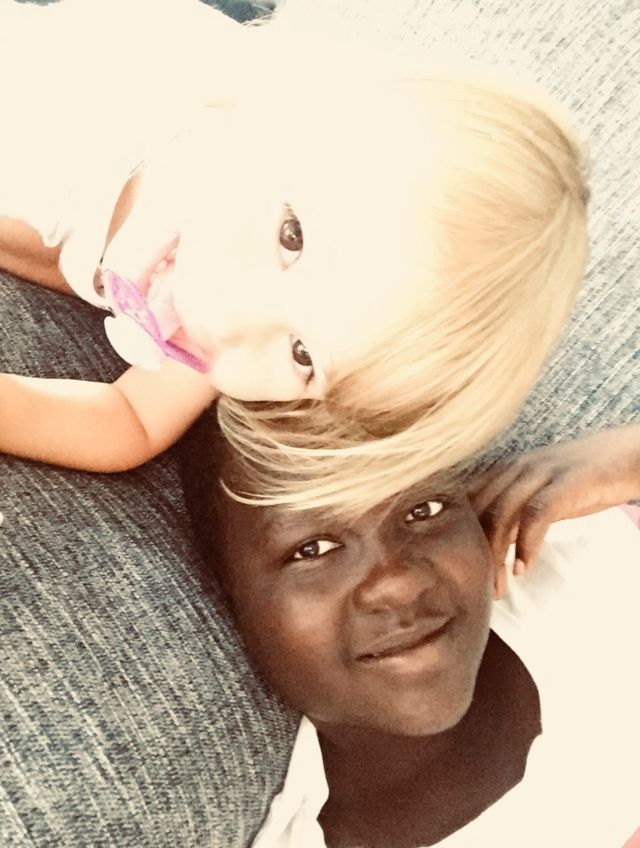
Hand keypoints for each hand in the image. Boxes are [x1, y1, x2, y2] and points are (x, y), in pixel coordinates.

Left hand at [469, 425, 639, 575]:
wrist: (628, 457)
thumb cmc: (581, 481)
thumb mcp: (538, 492)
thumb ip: (512, 510)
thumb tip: (491, 544)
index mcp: (504, 469)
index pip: (465, 503)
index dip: (456, 538)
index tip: (460, 570)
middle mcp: (515, 468)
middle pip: (477, 513)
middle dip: (473, 555)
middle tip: (478, 590)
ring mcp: (539, 473)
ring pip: (500, 515)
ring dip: (496, 557)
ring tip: (499, 589)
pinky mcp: (564, 483)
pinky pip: (535, 515)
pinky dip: (526, 545)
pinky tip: (523, 568)